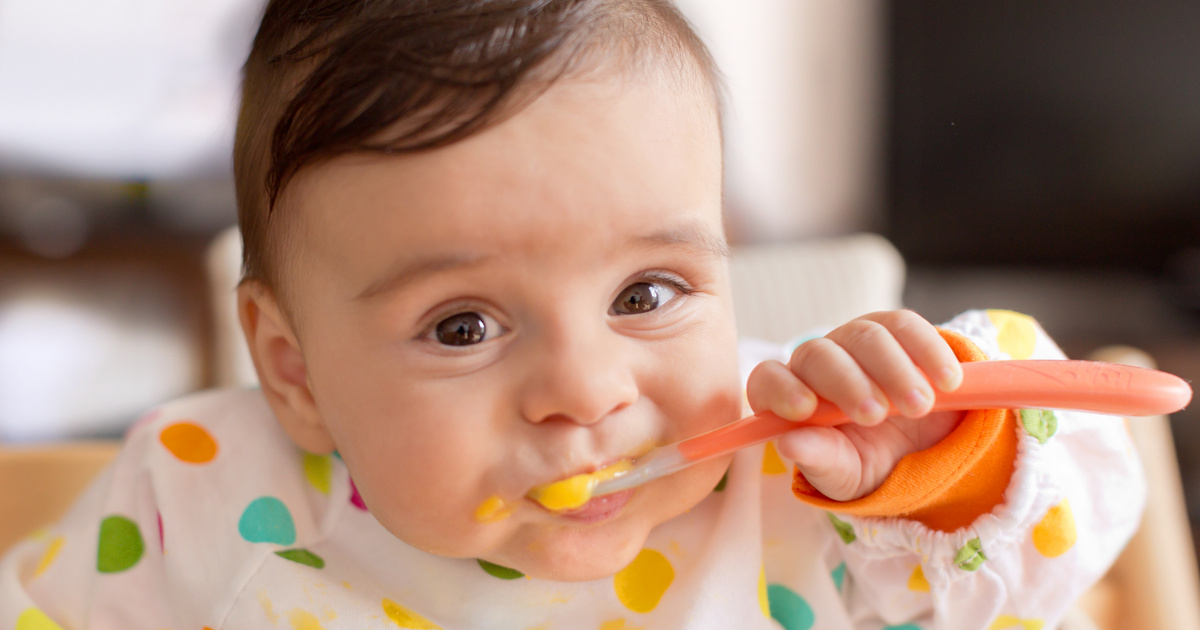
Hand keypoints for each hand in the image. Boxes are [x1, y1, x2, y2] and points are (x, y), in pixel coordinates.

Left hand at [745, 310, 964, 500]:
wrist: (923, 451)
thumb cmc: (869, 464)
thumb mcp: (847, 475)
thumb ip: (820, 461)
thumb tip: (788, 445)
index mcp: (791, 399)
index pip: (768, 380)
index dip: (781, 388)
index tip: (805, 409)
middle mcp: (817, 363)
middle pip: (819, 355)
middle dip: (848, 383)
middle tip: (877, 415)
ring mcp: (856, 341)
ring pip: (865, 336)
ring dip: (894, 370)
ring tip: (920, 405)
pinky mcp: (895, 330)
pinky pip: (906, 326)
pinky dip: (928, 351)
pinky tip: (947, 381)